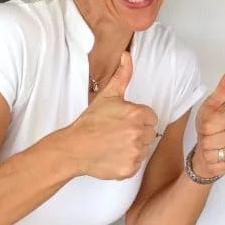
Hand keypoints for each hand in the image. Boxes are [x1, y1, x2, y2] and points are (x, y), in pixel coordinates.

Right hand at [66, 52, 158, 179]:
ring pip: (144, 149)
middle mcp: (139, 134)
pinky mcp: (129, 169)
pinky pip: (137, 164)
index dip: (139, 119)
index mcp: (138, 114)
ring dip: (134, 147)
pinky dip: (128, 162)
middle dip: (137, 132)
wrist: (73, 148)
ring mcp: (135, 153)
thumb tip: (127, 55)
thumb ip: (123, 75)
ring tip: (115, 144)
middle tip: (118, 133)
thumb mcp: (108, 95)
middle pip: (150, 133)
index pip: (151, 117)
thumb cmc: (91, 122)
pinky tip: (114, 155)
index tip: (124, 122)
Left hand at [192, 67, 224, 179]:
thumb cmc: (209, 126)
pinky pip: (216, 166)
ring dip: (206, 152)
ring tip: (211, 147)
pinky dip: (211, 164)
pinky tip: (215, 157)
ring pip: (211, 155)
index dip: (202, 127)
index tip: (207, 124)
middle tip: (208, 136)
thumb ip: (222, 89)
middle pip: (208, 141)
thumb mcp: (210, 106)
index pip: (207, 125)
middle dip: (204, 140)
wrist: (209, 148)